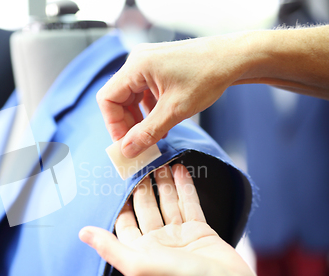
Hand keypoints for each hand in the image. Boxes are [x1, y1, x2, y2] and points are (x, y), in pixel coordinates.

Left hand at [80, 165, 279, 275]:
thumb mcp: (137, 264)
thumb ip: (110, 247)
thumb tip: (83, 233)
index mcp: (141, 250)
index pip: (125, 221)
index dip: (121, 201)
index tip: (117, 179)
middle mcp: (158, 242)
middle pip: (147, 207)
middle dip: (143, 186)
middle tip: (140, 162)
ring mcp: (180, 235)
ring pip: (168, 203)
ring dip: (164, 182)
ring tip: (160, 160)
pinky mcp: (200, 230)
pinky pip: (190, 204)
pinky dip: (185, 187)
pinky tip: (180, 169)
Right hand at [98, 26, 328, 158]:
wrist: (234, 58)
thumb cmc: (208, 76)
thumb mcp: (175, 111)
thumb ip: (147, 133)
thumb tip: (127, 151)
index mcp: (136, 67)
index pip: (107, 99)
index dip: (113, 124)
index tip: (126, 143)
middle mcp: (138, 61)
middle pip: (117, 99)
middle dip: (127, 124)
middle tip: (139, 144)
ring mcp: (147, 63)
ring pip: (130, 97)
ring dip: (138, 119)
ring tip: (153, 136)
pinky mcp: (157, 67)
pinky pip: (143, 92)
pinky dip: (148, 110)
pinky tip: (161, 124)